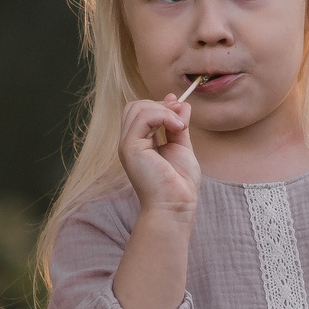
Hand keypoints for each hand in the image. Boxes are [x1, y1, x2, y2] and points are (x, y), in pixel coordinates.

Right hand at [116, 92, 201, 220]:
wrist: (176, 206)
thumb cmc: (179, 185)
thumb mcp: (181, 146)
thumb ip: (178, 126)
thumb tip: (182, 102)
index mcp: (139, 143)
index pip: (141, 112)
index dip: (161, 105)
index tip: (180, 108)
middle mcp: (130, 143)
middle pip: (135, 106)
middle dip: (160, 105)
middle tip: (180, 120)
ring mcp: (127, 145)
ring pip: (137, 107)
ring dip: (164, 110)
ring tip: (181, 126)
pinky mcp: (130, 148)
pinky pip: (143, 117)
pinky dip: (163, 115)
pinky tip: (178, 127)